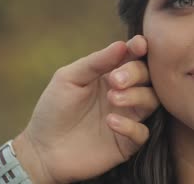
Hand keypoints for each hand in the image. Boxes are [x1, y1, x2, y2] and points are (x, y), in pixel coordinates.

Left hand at [12, 35, 158, 182]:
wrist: (42, 149)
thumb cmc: (53, 109)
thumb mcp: (69, 78)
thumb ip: (95, 62)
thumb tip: (122, 44)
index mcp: (112, 75)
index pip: (134, 58)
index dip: (140, 49)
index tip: (139, 45)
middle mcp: (125, 94)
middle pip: (148, 76)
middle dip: (135, 73)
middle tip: (116, 80)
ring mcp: (128, 118)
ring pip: (152, 101)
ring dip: (136, 96)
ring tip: (113, 98)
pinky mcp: (126, 143)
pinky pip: (142, 132)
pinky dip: (131, 126)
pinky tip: (110, 122)